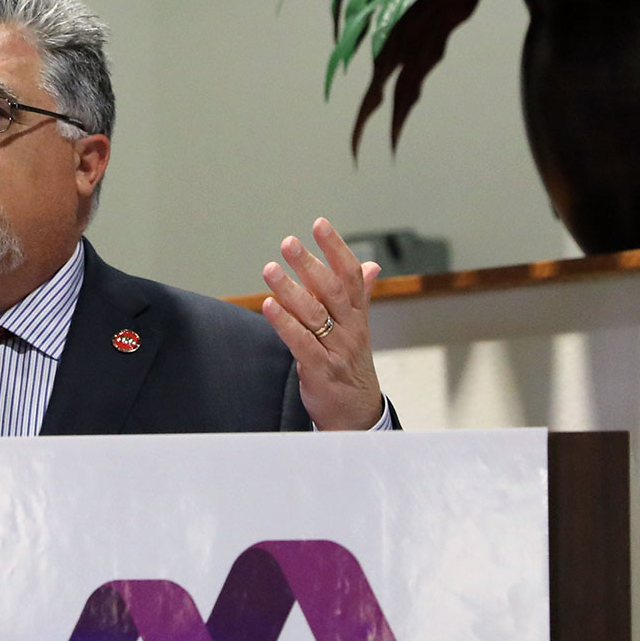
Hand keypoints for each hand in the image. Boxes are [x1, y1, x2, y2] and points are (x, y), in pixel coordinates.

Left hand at [259, 217, 383, 430]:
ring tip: (270, 268)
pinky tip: (268, 306)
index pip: (350, 275)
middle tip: (288, 242)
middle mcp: (349, 329)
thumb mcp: (358, 329)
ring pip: (314, 314)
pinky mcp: (319, 370)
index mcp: (357, 316)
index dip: (336, 248)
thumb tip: (371, 266)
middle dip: (309, 263)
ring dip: (290, 289)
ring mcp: (335, 349)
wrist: (357, 415)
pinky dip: (285, 323)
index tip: (319, 224)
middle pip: (331, 290)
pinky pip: (302, 342)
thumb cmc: (351, 367)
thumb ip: (360, 296)